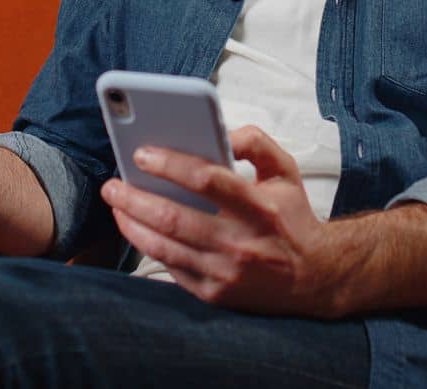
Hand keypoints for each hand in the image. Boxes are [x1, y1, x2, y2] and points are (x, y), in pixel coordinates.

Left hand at [100, 125, 341, 317]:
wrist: (314, 278)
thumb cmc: (292, 218)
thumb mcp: (285, 171)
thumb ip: (256, 143)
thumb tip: (221, 132)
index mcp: (260, 207)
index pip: (207, 180)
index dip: (169, 164)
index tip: (141, 152)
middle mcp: (241, 242)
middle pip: (174, 217)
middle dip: (134, 198)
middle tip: (112, 184)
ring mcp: (226, 272)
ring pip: (164, 246)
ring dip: (132, 224)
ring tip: (117, 204)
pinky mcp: (214, 294)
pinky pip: (171, 268)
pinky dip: (149, 247)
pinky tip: (137, 229)